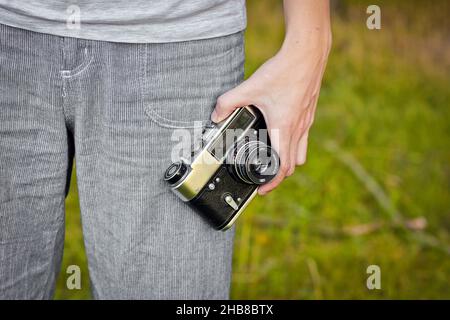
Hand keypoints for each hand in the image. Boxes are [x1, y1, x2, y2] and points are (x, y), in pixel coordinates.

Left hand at [211, 22, 330, 194]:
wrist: (307, 54)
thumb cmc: (283, 71)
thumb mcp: (250, 87)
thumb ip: (228, 102)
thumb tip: (215, 115)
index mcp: (283, 128)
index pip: (282, 166)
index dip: (273, 183)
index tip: (262, 189)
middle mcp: (297, 129)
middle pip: (292, 164)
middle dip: (278, 176)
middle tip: (264, 178)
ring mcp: (305, 122)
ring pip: (300, 154)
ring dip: (288, 162)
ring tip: (273, 161)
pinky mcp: (308, 114)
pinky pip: (303, 138)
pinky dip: (294, 145)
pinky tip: (282, 136)